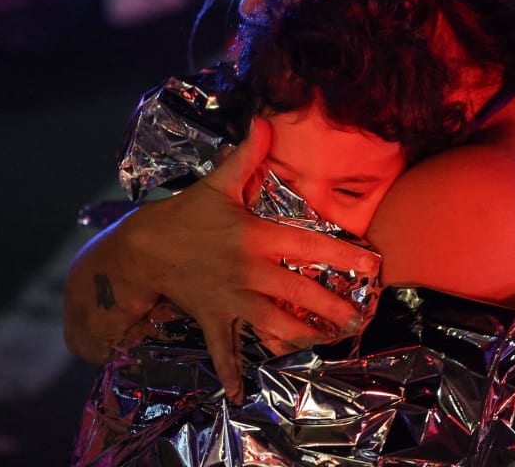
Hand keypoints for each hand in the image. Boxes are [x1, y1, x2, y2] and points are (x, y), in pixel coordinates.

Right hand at [64, 118, 373, 402]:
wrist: (142, 248)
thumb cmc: (185, 214)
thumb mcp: (215, 183)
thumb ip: (245, 156)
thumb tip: (265, 122)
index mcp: (257, 237)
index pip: (309, 246)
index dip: (343, 255)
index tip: (371, 265)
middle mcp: (250, 271)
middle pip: (301, 294)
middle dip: (334, 309)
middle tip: (361, 318)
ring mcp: (232, 299)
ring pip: (274, 326)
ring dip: (302, 338)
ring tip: (329, 342)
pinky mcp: (214, 317)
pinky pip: (223, 349)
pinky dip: (231, 371)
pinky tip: (241, 393)